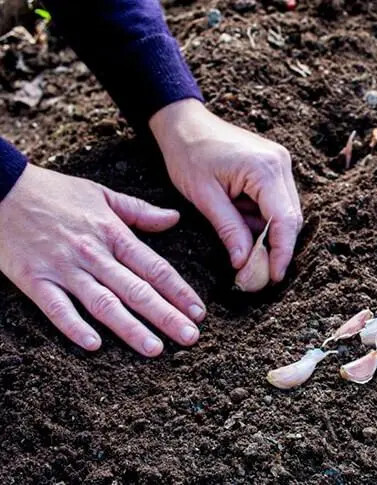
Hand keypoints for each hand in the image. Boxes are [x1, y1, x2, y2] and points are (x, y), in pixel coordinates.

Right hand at [0, 165, 205, 355]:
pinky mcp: (34, 279)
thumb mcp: (102, 194)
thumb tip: (174, 218)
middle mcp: (93, 254)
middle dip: (166, 316)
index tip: (199, 311)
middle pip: (136, 290)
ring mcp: (64, 268)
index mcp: (113, 234)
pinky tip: (94, 346)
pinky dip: (74, 326)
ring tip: (155, 349)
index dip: (179, 291)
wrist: (1, 187)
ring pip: (103, 303)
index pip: (155, 268)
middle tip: (190, 338)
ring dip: (130, 328)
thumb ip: (140, 211)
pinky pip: (56, 308)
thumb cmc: (55, 192)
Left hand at [150, 99, 302, 286]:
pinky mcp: (274, 167)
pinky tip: (241, 221)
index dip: (282, 252)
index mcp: (265, 169)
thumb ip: (229, 230)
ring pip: (285, 212)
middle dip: (275, 248)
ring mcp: (280, 164)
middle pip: (291, 218)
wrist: (183, 122)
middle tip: (255, 273)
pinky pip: (276, 202)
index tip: (272, 277)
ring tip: (240, 242)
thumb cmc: (188, 154)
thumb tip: (244, 263)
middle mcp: (280, 164)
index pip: (285, 220)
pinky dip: (262, 219)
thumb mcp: (204, 197)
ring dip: (266, 233)